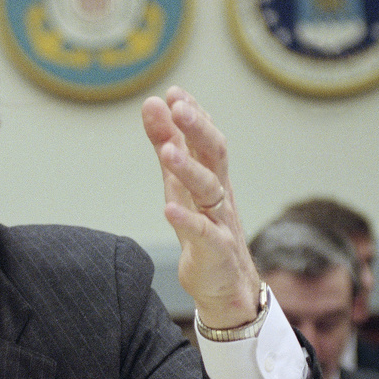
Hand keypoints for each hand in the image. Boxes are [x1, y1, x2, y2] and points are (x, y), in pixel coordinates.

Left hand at [141, 87, 260, 328]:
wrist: (225, 286)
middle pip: (214, 155)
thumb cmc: (202, 228)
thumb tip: (153, 103)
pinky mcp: (215, 251)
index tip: (174, 91)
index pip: (206, 138)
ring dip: (188, 169)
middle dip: (197, 129)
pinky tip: (168, 209)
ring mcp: (220, 222)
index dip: (193, 115)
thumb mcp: (178, 184)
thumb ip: (166, 145)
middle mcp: (219, 194)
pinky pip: (202, 233)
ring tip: (167, 151)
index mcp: (211, 176)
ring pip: (208, 190)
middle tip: (179, 106)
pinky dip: (186, 220)